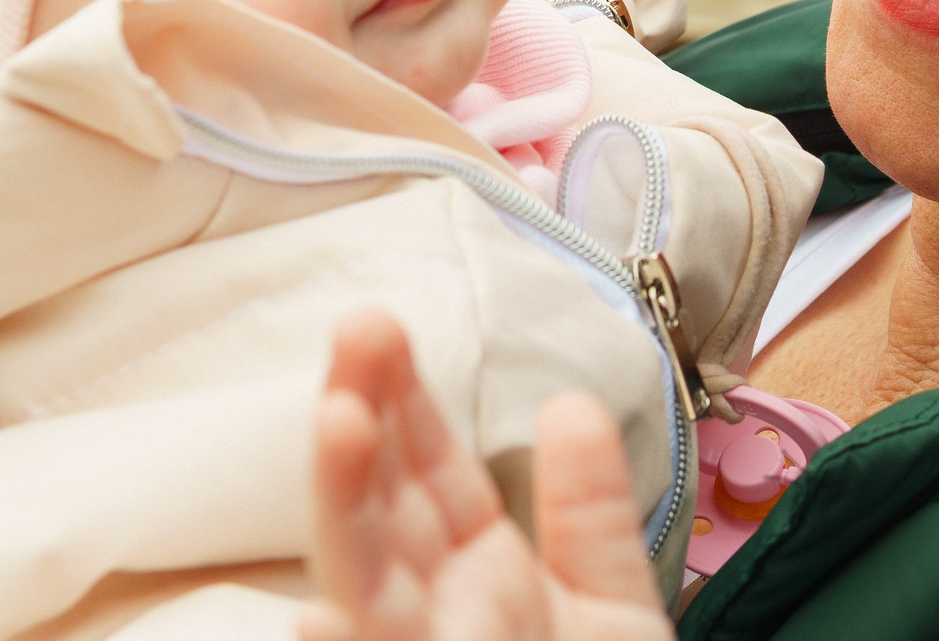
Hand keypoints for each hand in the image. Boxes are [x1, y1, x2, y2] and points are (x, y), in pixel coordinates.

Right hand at [302, 311, 672, 640]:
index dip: (407, 404)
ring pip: (366, 590)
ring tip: (343, 424)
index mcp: (479, 584)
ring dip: (345, 510)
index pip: (429, 481)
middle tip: (357, 331)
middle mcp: (432, 623)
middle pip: (383, 516)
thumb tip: (567, 400)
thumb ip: (587, 519)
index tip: (380, 327)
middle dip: (365, 426)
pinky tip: (324, 620)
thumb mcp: (613, 620)